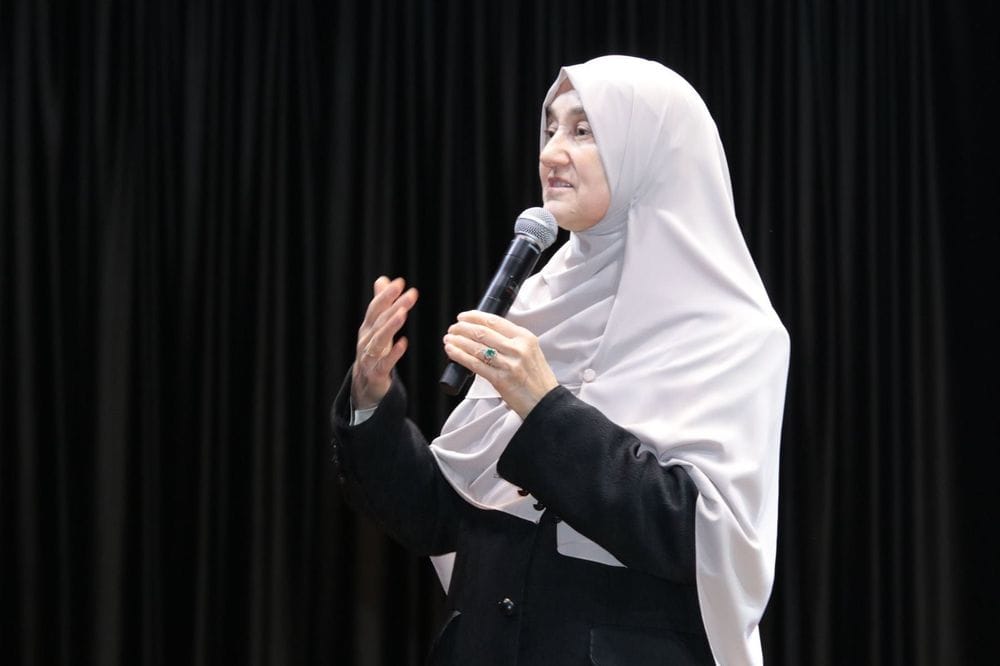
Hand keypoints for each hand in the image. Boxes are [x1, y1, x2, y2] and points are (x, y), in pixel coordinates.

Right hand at [352, 276, 418, 409]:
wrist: (364, 384)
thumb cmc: (373, 352)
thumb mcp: (376, 327)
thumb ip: (380, 304)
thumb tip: (383, 279)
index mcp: (367, 328)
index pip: (376, 308)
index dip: (386, 295)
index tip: (400, 282)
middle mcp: (366, 340)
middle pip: (380, 321)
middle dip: (395, 306)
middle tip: (411, 294)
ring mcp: (369, 356)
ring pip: (379, 339)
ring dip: (391, 325)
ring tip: (403, 313)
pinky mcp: (376, 372)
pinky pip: (385, 362)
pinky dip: (393, 353)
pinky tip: (404, 343)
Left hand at [443, 311, 558, 418]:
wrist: (545, 403)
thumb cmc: (536, 379)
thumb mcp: (530, 352)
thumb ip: (512, 342)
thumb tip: (484, 333)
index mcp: (525, 338)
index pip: (495, 321)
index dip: (474, 316)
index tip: (463, 317)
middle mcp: (518, 349)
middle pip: (483, 332)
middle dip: (462, 328)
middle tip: (453, 328)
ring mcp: (509, 364)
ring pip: (476, 347)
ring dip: (458, 341)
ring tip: (448, 338)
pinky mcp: (500, 380)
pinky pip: (475, 364)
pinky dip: (460, 356)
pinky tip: (451, 351)